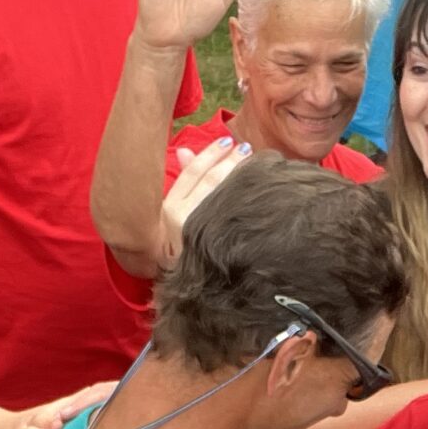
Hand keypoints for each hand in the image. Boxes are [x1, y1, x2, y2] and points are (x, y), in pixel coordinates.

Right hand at [154, 141, 251, 270]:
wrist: (190, 287)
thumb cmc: (182, 245)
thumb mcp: (175, 213)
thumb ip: (183, 181)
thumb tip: (184, 150)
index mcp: (169, 207)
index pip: (192, 172)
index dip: (210, 153)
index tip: (227, 141)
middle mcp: (182, 218)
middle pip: (210, 180)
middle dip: (230, 161)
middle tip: (246, 148)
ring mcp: (200, 233)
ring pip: (223, 195)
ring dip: (240, 175)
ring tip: (254, 161)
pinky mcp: (216, 246)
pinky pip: (235, 216)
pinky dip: (246, 199)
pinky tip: (258, 189)